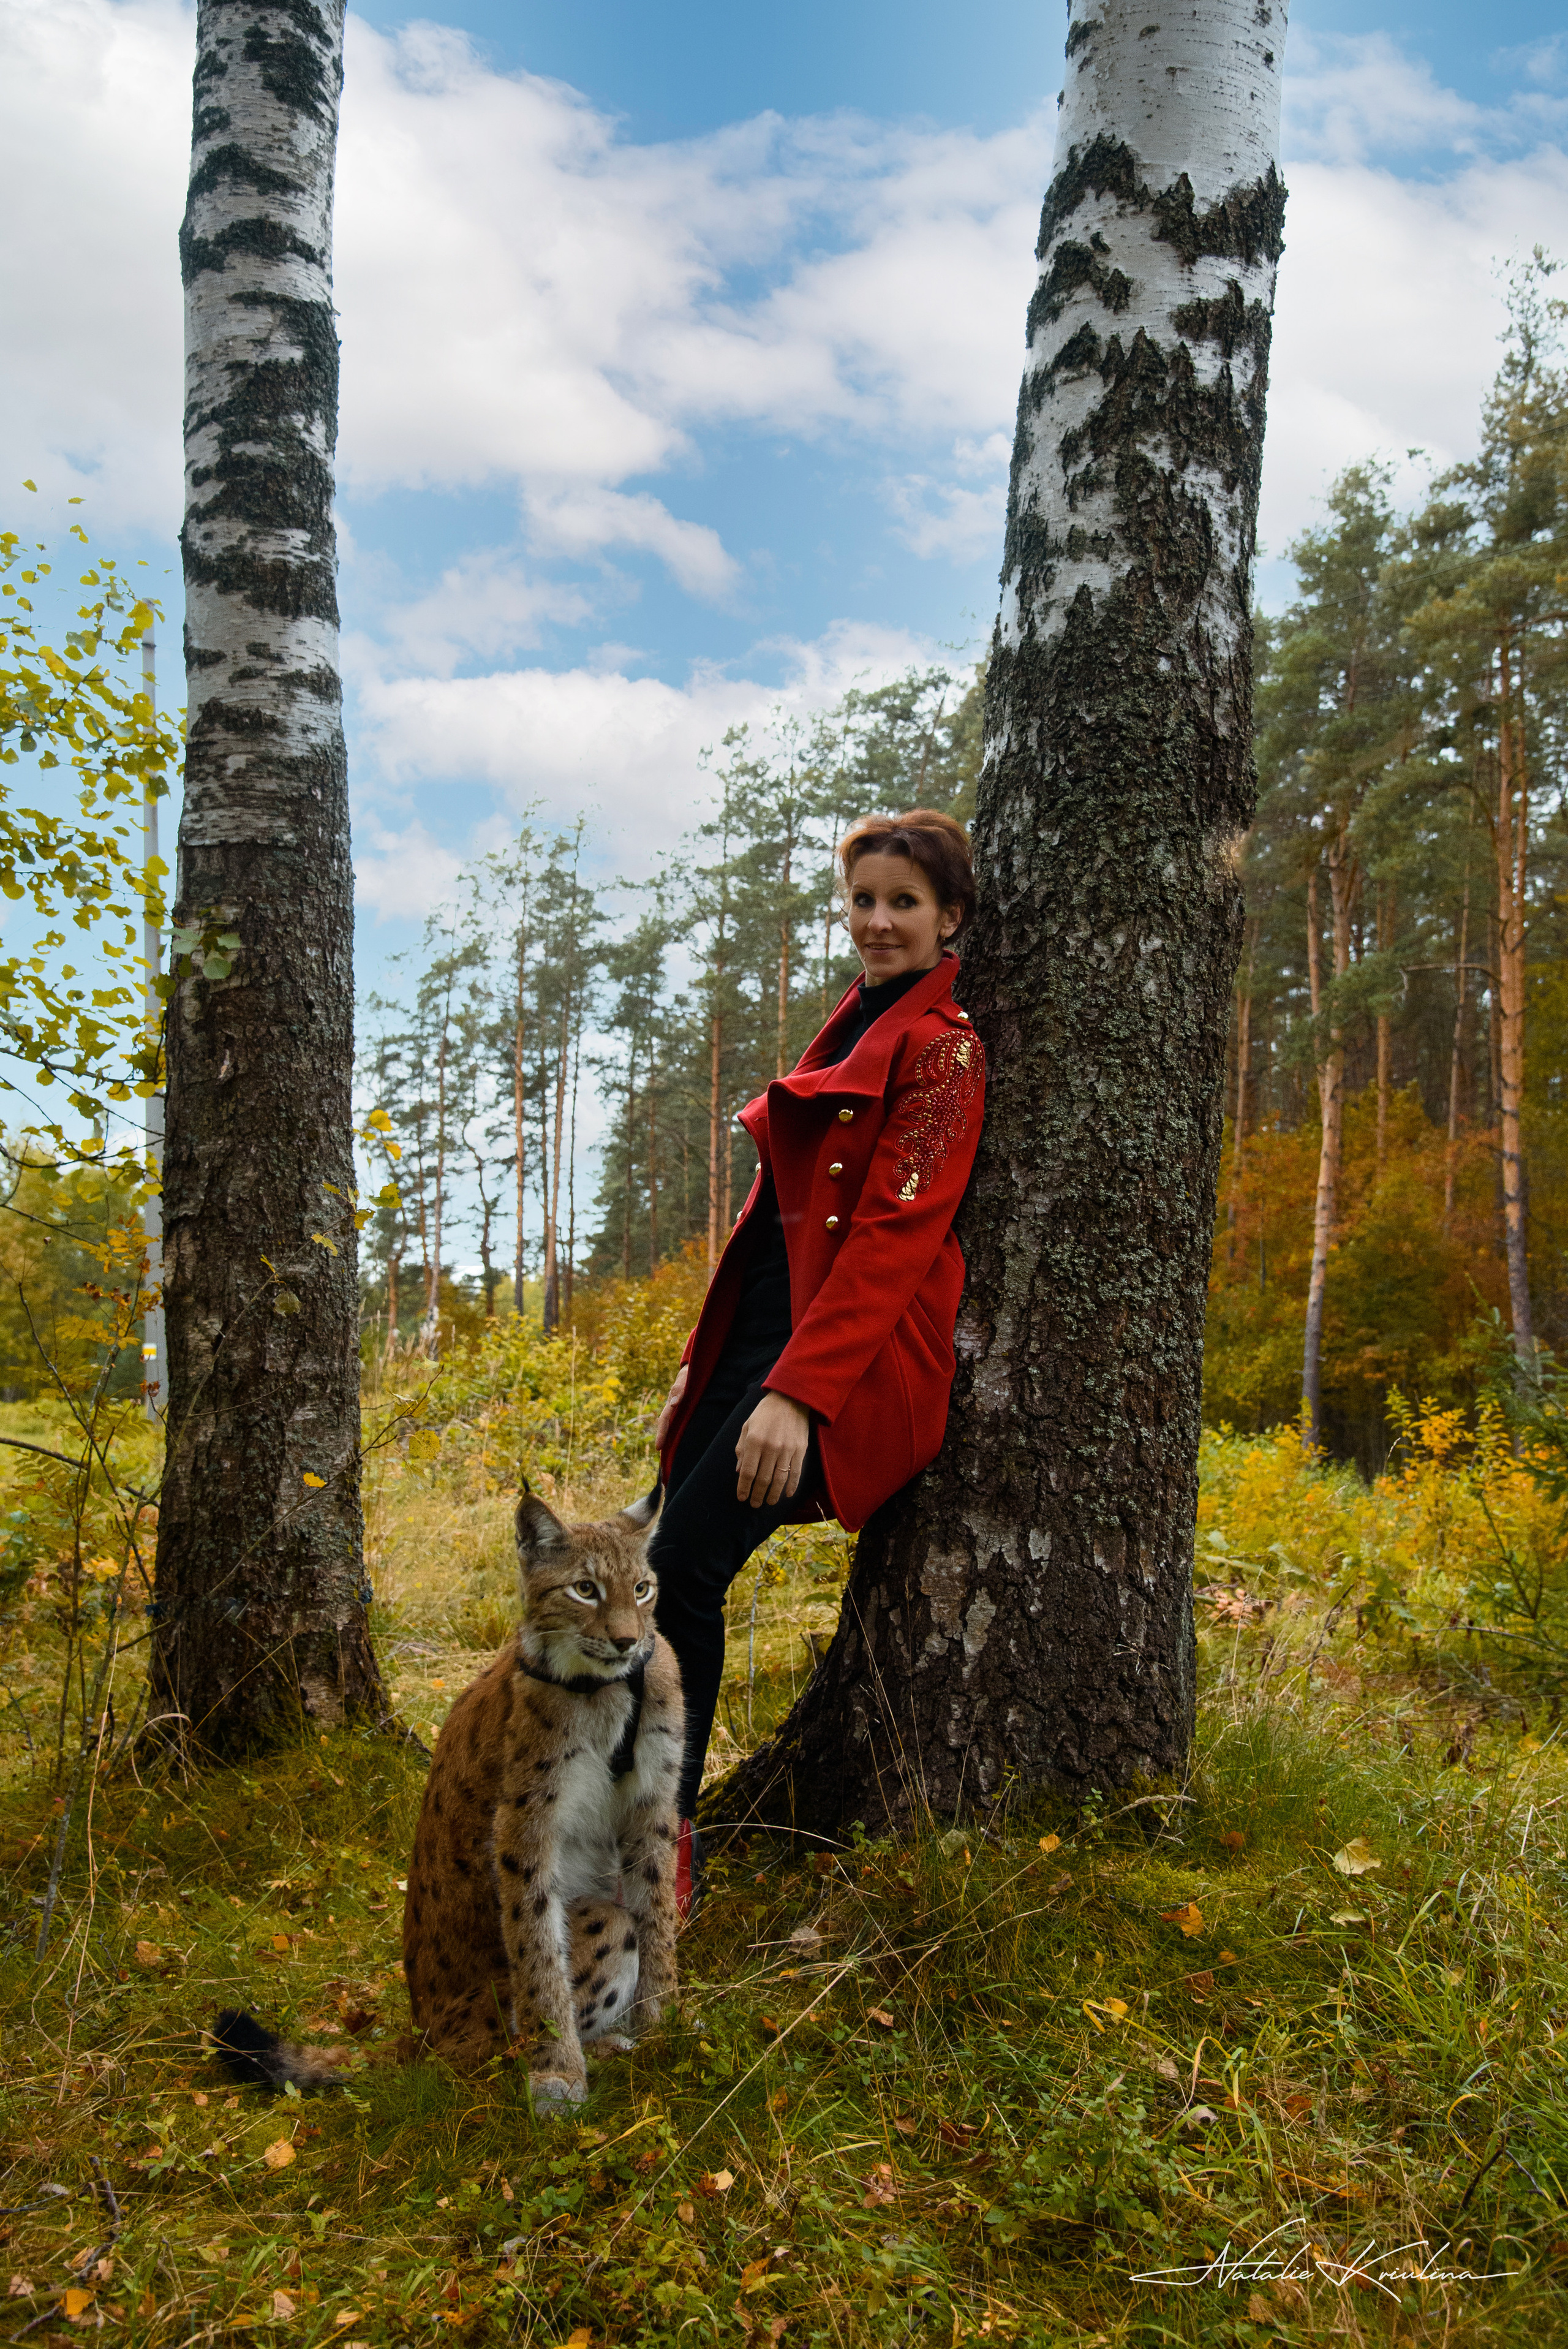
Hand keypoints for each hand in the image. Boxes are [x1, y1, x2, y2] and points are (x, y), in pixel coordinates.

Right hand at [654, 1363, 688, 1450]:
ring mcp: (678, 1407)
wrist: (694, 1367)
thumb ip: (680, 1389)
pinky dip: (677, 1430)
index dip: (661, 1433)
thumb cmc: (690, 1372)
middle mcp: (673, 1406)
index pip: (664, 1420)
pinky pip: (679, 1420)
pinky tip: (680, 1438)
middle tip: (660, 1454)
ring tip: (669, 1452)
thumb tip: (673, 1404)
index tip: (658, 1447)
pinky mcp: (684, 1407)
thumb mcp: (685, 1378)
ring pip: (672, 1424)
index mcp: (672, 1401)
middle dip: (662, 1438)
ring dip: (669, 1436)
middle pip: (665, 1424)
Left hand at [735, 1392, 810, 1508]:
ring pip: (779, 1479)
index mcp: (754, 1440)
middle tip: (754, 1504)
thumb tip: (738, 1470)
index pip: (747, 1471)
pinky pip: (796, 1472)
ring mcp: (787, 1449)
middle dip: (757, 1495)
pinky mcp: (800, 1449)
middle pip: (763, 1479)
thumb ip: (741, 1448)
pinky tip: (787, 1494)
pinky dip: (791, 1486)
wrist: (791, 1398)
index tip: (741, 1497)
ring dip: (773, 1494)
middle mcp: (770, 1446)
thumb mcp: (747, 1426)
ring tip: (769, 1502)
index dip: (743, 1487)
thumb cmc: (765, 1412)